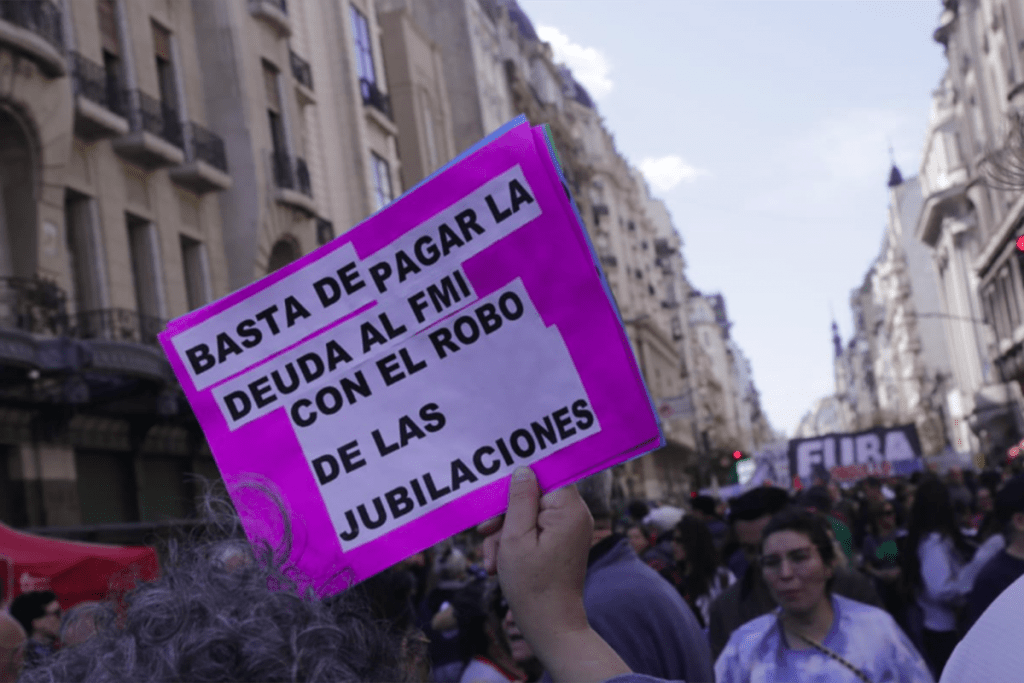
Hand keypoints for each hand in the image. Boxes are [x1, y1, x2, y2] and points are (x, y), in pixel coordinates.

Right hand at [477, 467, 592, 643]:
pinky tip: (500, 564)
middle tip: (485, 532)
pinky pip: (534, 530)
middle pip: (533, 494)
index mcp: (569, 508)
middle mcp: (575, 514)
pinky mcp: (561, 542)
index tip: (497, 490)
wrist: (550, 626)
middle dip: (505, 514)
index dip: (519, 478)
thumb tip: (522, 469)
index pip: (546, 472)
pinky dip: (515, 543)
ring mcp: (569, 529)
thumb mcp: (515, 537)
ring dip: (505, 533)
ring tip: (494, 559)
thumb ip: (519, 499)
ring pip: (529, 514)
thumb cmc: (532, 585)